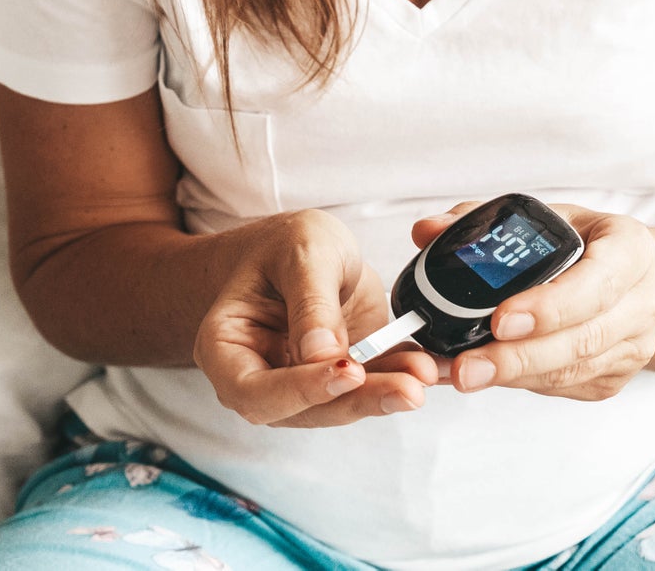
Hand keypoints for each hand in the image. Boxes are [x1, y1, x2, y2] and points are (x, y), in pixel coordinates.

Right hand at [194, 209, 437, 426]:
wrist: (297, 250)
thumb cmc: (281, 246)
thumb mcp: (300, 251)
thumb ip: (310, 301)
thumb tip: (324, 356)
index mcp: (226, 348)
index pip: (253, 390)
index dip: (300, 389)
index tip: (348, 369)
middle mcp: (260, 378)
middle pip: (304, 409)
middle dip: (359, 400)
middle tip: (410, 389)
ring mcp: (301, 386)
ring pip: (342, 405)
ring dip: (386, 393)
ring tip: (425, 373)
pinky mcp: (340, 381)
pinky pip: (370, 387)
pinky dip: (400, 377)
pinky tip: (428, 366)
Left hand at [412, 202, 654, 400]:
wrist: (630, 279)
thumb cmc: (581, 242)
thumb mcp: (543, 220)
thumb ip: (482, 221)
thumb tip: (426, 231)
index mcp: (631, 249)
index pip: (597, 283)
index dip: (550, 306)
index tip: (500, 320)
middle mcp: (643, 301)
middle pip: (582, 339)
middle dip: (518, 357)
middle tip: (466, 366)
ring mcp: (634, 345)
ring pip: (572, 370)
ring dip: (514, 377)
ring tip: (462, 374)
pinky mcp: (615, 377)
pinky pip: (566, 387)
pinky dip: (523, 384)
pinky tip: (486, 376)